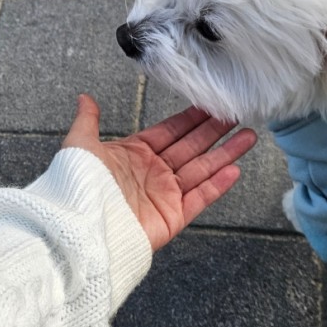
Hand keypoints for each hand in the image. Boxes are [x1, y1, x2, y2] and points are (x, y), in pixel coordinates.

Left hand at [62, 95, 256, 250]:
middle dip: (215, 131)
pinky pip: (200, 198)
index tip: (210, 104)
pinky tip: (234, 169)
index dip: (191, 118)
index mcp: (134, 154)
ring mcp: (165, 194)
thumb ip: (88, 121)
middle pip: (191, 147)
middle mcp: (153, 172)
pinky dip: (217, 185)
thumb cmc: (78, 186)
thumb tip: (84, 97)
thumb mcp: (79, 145)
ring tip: (248, 137)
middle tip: (237, 115)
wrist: (80, 228)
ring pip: (202, 169)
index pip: (169, 131)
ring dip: (226, 154)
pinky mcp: (173, 216)